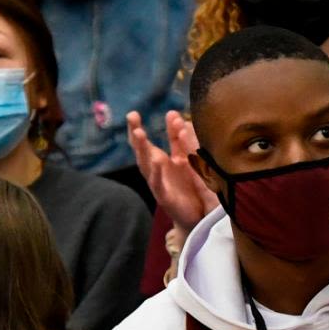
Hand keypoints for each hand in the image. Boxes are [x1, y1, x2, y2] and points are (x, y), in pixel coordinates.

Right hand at [127, 109, 218, 232]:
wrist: (197, 217)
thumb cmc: (189, 187)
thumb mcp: (187, 159)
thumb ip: (181, 139)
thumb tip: (174, 114)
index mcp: (162, 160)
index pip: (150, 140)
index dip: (139, 127)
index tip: (134, 112)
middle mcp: (157, 170)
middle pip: (142, 150)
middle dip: (136, 133)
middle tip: (132, 116)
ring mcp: (159, 183)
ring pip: (146, 164)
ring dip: (142, 149)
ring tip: (139, 133)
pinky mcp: (165, 197)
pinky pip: (158, 183)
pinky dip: (156, 172)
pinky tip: (155, 161)